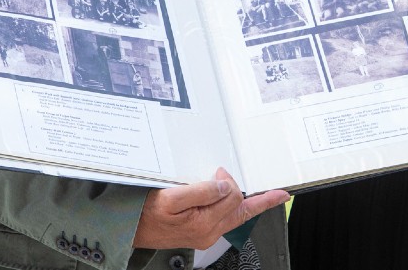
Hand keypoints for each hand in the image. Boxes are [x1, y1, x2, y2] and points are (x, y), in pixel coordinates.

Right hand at [132, 168, 289, 249]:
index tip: (223, 172)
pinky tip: (242, 205)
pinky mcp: (200, 233)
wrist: (128, 229)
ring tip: (273, 199)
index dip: (229, 181)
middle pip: (242, 212)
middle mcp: (208, 232)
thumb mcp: (170, 198)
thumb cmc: (144, 214)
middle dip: (259, 200)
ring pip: (236, 217)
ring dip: (251, 206)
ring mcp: (205, 234)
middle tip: (279, 194)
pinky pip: (225, 220)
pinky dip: (236, 210)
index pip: (232, 198)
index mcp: (203, 224)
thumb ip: (201, 191)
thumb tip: (225, 185)